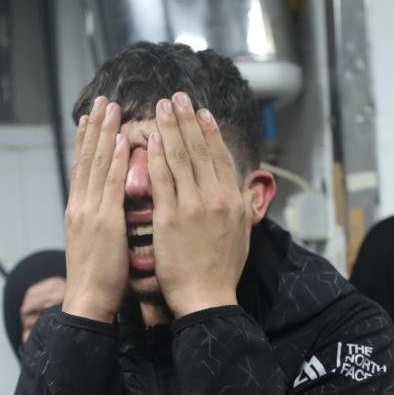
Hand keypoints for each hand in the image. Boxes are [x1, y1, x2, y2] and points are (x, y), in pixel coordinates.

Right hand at [61, 96, 130, 322]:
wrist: (88, 302)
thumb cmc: (99, 280)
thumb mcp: (98, 244)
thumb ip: (104, 222)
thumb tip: (113, 209)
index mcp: (79, 211)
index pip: (83, 168)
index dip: (86, 141)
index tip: (90, 117)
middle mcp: (80, 206)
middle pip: (86, 158)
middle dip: (94, 127)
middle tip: (100, 101)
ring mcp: (89, 212)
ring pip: (95, 165)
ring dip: (103, 133)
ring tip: (109, 108)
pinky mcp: (103, 222)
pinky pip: (110, 186)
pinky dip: (113, 162)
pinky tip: (120, 141)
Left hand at [147, 92, 251, 317]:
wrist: (207, 298)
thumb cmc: (223, 271)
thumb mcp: (243, 234)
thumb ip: (242, 207)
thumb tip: (245, 189)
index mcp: (234, 201)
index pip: (220, 157)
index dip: (209, 131)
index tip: (200, 111)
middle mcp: (216, 198)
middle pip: (199, 149)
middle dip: (186, 119)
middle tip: (176, 96)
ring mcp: (193, 206)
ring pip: (179, 158)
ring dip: (169, 129)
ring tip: (161, 107)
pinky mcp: (171, 218)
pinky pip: (161, 180)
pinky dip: (155, 157)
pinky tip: (148, 139)